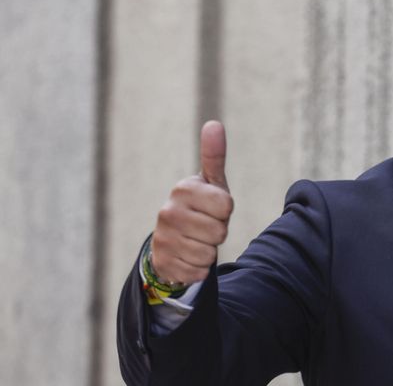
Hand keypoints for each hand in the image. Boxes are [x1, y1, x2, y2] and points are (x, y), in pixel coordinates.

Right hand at [150, 121, 233, 284]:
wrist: (175, 240)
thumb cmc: (201, 206)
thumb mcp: (211, 182)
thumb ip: (214, 156)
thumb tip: (214, 124)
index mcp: (183, 189)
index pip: (226, 205)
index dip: (225, 210)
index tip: (214, 207)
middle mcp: (168, 212)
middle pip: (219, 231)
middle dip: (219, 231)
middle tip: (206, 225)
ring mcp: (163, 239)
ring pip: (209, 254)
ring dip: (210, 250)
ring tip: (198, 240)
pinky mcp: (163, 263)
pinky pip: (198, 271)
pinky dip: (199, 267)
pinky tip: (189, 256)